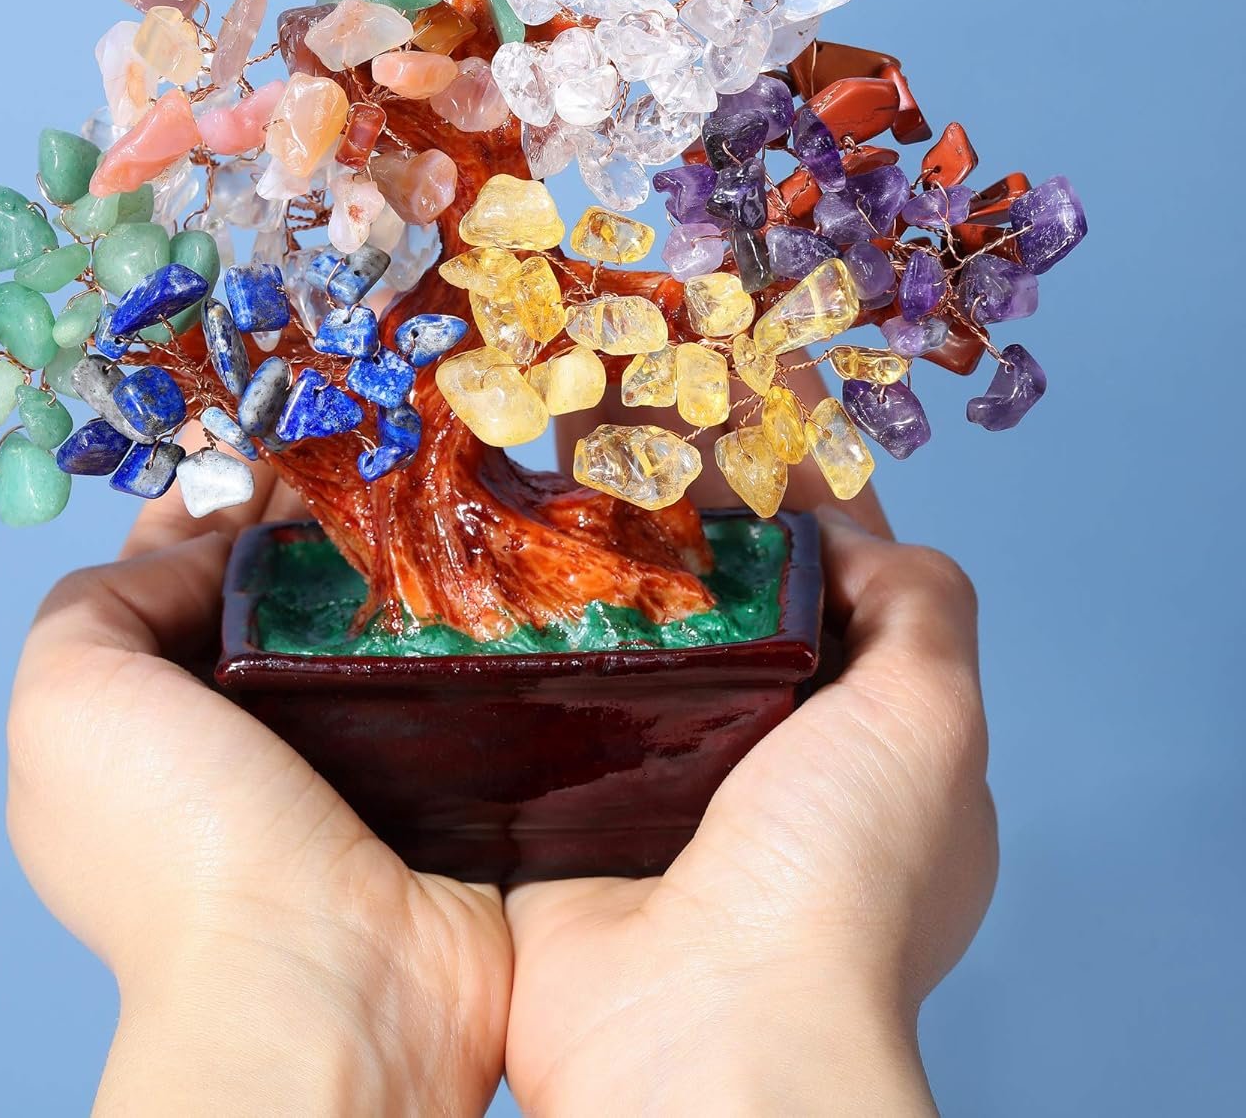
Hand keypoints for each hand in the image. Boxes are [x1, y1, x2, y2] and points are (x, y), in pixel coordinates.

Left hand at [6, 462, 510, 1116]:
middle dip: (304, 509)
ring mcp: (340, 752)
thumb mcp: (66, 698)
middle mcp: (236, 732)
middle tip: (358, 443)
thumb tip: (206, 550)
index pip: (167, 573)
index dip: (208, 496)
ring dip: (384, 550)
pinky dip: (449, 610)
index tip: (264, 433)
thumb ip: (101, 597)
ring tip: (423, 477)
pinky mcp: (431, 768)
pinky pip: (438, 664)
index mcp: (140, 720)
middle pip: (270, 585)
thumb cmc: (180, 842)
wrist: (330, 979)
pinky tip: (472, 554)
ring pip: (359, 616)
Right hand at [501, 399, 997, 1114]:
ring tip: (556, 439)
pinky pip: (546, 687)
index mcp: (861, 740)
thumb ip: (921, 605)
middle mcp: (760, 757)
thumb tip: (855, 532)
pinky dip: (526, 620)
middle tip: (631, 399)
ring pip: (630, 627)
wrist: (700, 1027)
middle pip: (722, 590)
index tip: (744, 398)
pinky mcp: (564, 803)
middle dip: (683, 495)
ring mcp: (658, 778)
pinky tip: (492, 542)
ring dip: (598, 542)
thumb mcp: (933, 720)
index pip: (831, 577)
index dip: (793, 484)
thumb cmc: (839, 878)